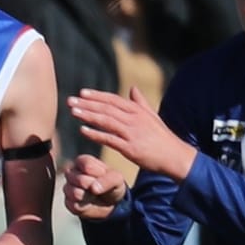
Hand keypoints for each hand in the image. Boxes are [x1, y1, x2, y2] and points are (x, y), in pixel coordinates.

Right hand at [64, 153, 128, 218]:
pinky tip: (89, 203)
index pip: (87, 166)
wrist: (111, 203)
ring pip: (75, 193)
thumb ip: (107, 180)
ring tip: (94, 196)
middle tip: (99, 188)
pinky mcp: (68, 202)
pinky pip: (74, 206)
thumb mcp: (117, 179)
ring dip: (89, 198)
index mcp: (83, 161)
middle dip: (94, 187)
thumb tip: (93, 188)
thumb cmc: (112, 185)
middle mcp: (72, 172)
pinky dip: (85, 207)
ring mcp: (68, 187)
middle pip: (80, 180)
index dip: (98, 175)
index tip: (104, 176)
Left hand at [68, 87, 192, 180]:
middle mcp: (133, 119)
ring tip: (73, 112)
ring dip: (88, 115)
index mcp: (137, 110)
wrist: (174, 156)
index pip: (113, 99)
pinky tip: (83, 131)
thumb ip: (140, 102)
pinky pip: (109, 139)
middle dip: (87, 104)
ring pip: (106, 121)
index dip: (97, 96)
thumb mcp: (152, 116)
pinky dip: (95, 134)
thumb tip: (132, 88)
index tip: (82, 93)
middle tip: (70, 101)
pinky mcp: (130, 148)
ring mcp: (132, 133)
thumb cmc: (162, 137)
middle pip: (106, 108)